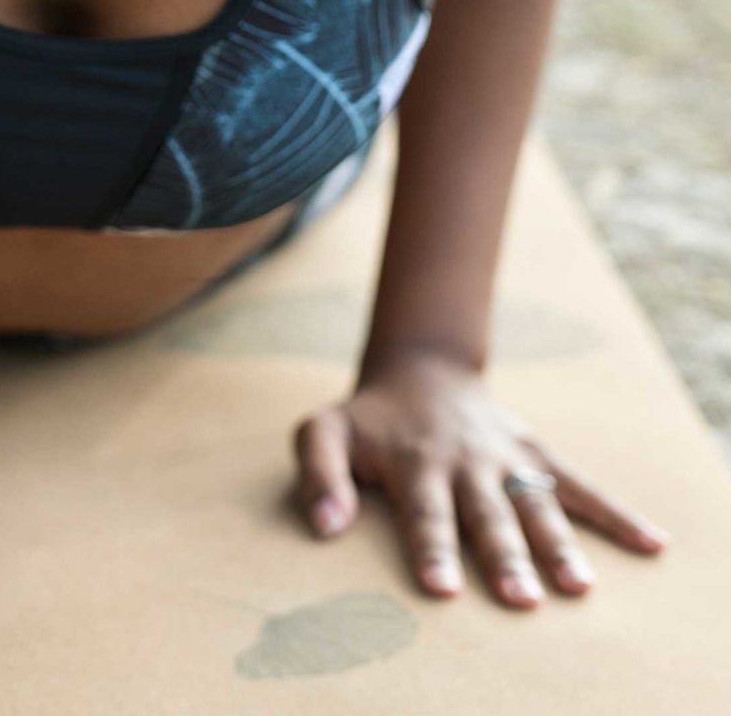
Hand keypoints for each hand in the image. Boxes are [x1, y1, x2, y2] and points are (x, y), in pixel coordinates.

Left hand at [291, 344, 670, 606]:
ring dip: (558, 544)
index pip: (425, 513)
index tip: (442, 590)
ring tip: (579, 587)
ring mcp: (507, 457)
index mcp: (414, 461)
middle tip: (520, 599)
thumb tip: (325, 529)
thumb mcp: (323, 430)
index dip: (432, 550)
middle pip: (487, 515)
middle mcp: (465, 461)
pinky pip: (581, 485)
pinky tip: (651, 543)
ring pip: (535, 503)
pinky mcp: (537, 455)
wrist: (420, 369)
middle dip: (504, 556)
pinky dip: (617, 514)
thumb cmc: (368, 418)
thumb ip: (317, 474)